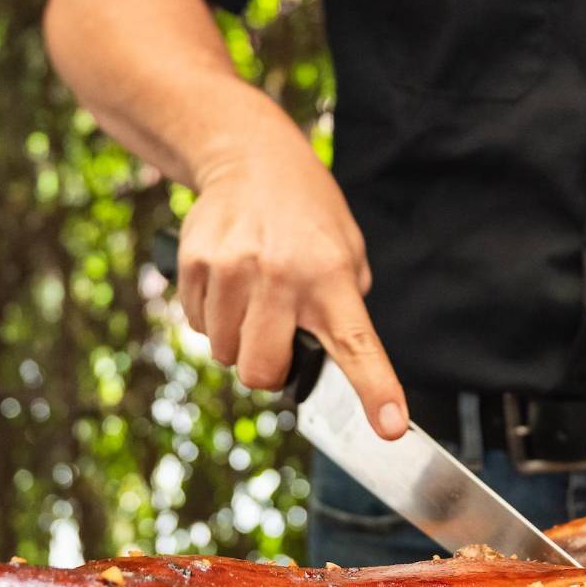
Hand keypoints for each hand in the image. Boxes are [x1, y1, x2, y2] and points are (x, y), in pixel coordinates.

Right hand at [176, 129, 407, 440]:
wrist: (254, 158)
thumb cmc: (308, 216)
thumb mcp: (347, 252)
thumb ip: (343, 308)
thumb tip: (336, 367)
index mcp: (332, 277)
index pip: (357, 345)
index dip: (374, 390)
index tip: (390, 428)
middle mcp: (282, 275)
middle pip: (262, 372)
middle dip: (268, 368)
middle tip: (277, 335)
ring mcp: (233, 268)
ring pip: (225, 353)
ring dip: (238, 338)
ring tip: (253, 294)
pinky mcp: (195, 263)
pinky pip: (197, 324)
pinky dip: (212, 315)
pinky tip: (228, 279)